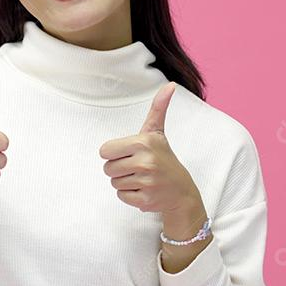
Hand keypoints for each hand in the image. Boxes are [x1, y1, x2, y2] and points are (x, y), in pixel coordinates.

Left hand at [99, 82, 199, 213]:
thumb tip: (170, 85)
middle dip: (119, 169)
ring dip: (125, 182)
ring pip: (114, 183)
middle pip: (107, 168)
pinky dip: (130, 195)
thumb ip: (158, 108)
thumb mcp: (157, 132)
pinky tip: (144, 190)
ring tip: (142, 178)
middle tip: (137, 167)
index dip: (114, 154)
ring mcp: (146, 182)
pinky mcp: (145, 199)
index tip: (130, 154)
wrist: (182, 191)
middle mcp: (145, 161)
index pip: (104, 151)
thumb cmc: (164, 158)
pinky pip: (121, 196)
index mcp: (143, 142)